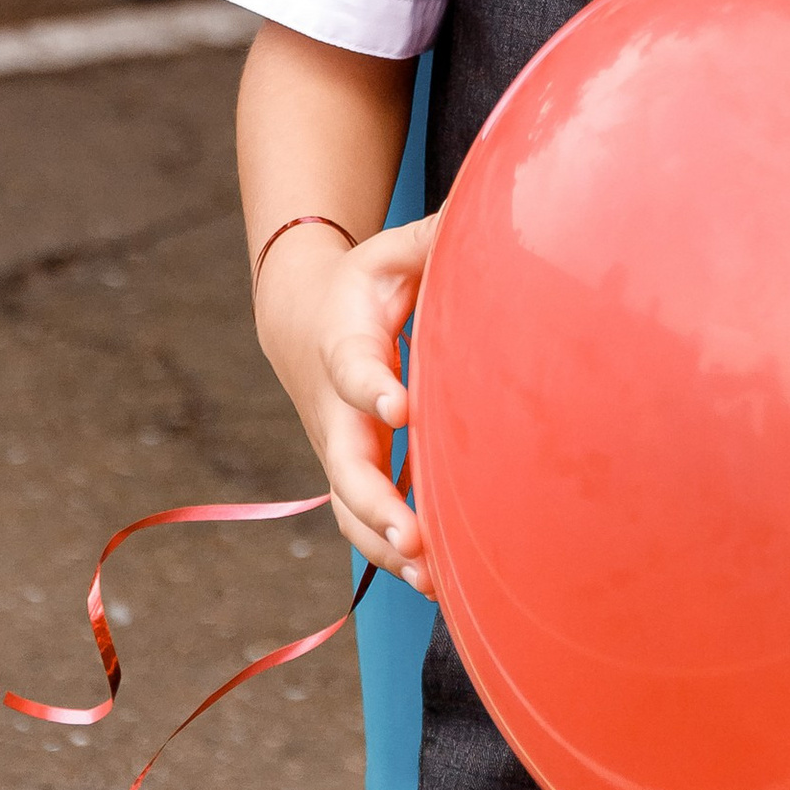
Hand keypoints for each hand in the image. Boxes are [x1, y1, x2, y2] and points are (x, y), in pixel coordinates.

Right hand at [258, 212, 439, 590]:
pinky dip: (396, 555)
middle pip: (345, 466)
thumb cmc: (363, 287)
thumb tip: (487, 207)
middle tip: (411, 533)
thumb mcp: (390, 252)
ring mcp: (343, 451)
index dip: (373, 389)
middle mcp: (337, 411)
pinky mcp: (357, 476)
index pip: (353, 371)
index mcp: (345, 346)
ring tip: (432, 578)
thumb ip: (433, 237)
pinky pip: (367, 524)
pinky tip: (443, 581)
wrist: (302, 324)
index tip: (400, 404)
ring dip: (386, 546)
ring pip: (350, 511)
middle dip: (376, 502)